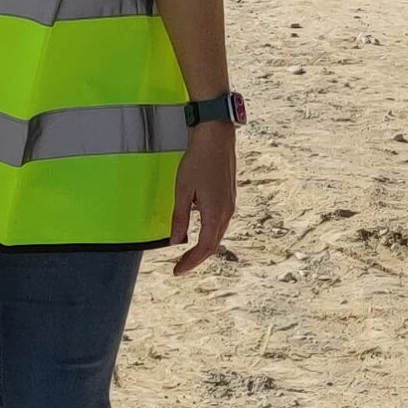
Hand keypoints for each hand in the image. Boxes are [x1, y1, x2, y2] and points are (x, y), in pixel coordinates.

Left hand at [164, 124, 237, 274]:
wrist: (216, 137)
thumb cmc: (197, 161)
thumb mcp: (182, 191)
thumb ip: (180, 218)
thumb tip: (176, 241)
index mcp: (215, 213)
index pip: (204, 248)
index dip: (191, 262)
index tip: (177, 271)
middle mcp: (227, 212)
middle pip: (213, 244)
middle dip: (197, 257)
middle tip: (179, 266)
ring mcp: (230, 204)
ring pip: (217, 233)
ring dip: (203, 245)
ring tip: (187, 252)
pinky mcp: (229, 196)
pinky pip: (220, 222)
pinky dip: (208, 232)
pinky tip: (197, 230)